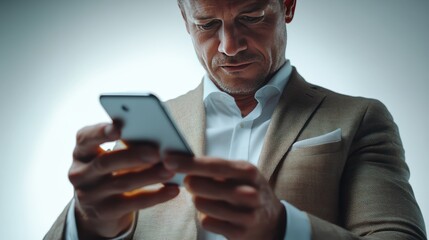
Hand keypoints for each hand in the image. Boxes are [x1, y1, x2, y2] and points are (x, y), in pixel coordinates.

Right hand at [68, 123, 179, 238]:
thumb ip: (126, 146)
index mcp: (82, 152)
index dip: (100, 132)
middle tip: (157, 152)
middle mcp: (80, 174)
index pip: (85, 138)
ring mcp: (89, 196)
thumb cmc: (111, 173)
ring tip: (170, 170)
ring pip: (122, 183)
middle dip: (133, 156)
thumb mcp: (111, 158)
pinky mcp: (105, 213)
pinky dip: (155, 196)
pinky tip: (172, 190)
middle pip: (106, 163)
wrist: (98, 211)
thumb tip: (158, 139)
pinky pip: (133, 204)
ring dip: (149, 176)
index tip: (118, 128)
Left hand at [164, 155, 285, 239]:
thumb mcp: (240, 174)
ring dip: (198, 201)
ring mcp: (246, 215)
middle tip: (189, 182)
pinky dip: (205, 217)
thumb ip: (216, 168)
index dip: (189, 163)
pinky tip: (215, 214)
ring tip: (206, 199)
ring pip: (202, 205)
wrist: (272, 222)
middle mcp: (250, 193)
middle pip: (204, 186)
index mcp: (248, 172)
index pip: (213, 165)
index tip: (168, 159)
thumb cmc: (248, 191)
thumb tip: (182, 161)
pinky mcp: (239, 233)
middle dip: (190, 183)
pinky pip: (207, 222)